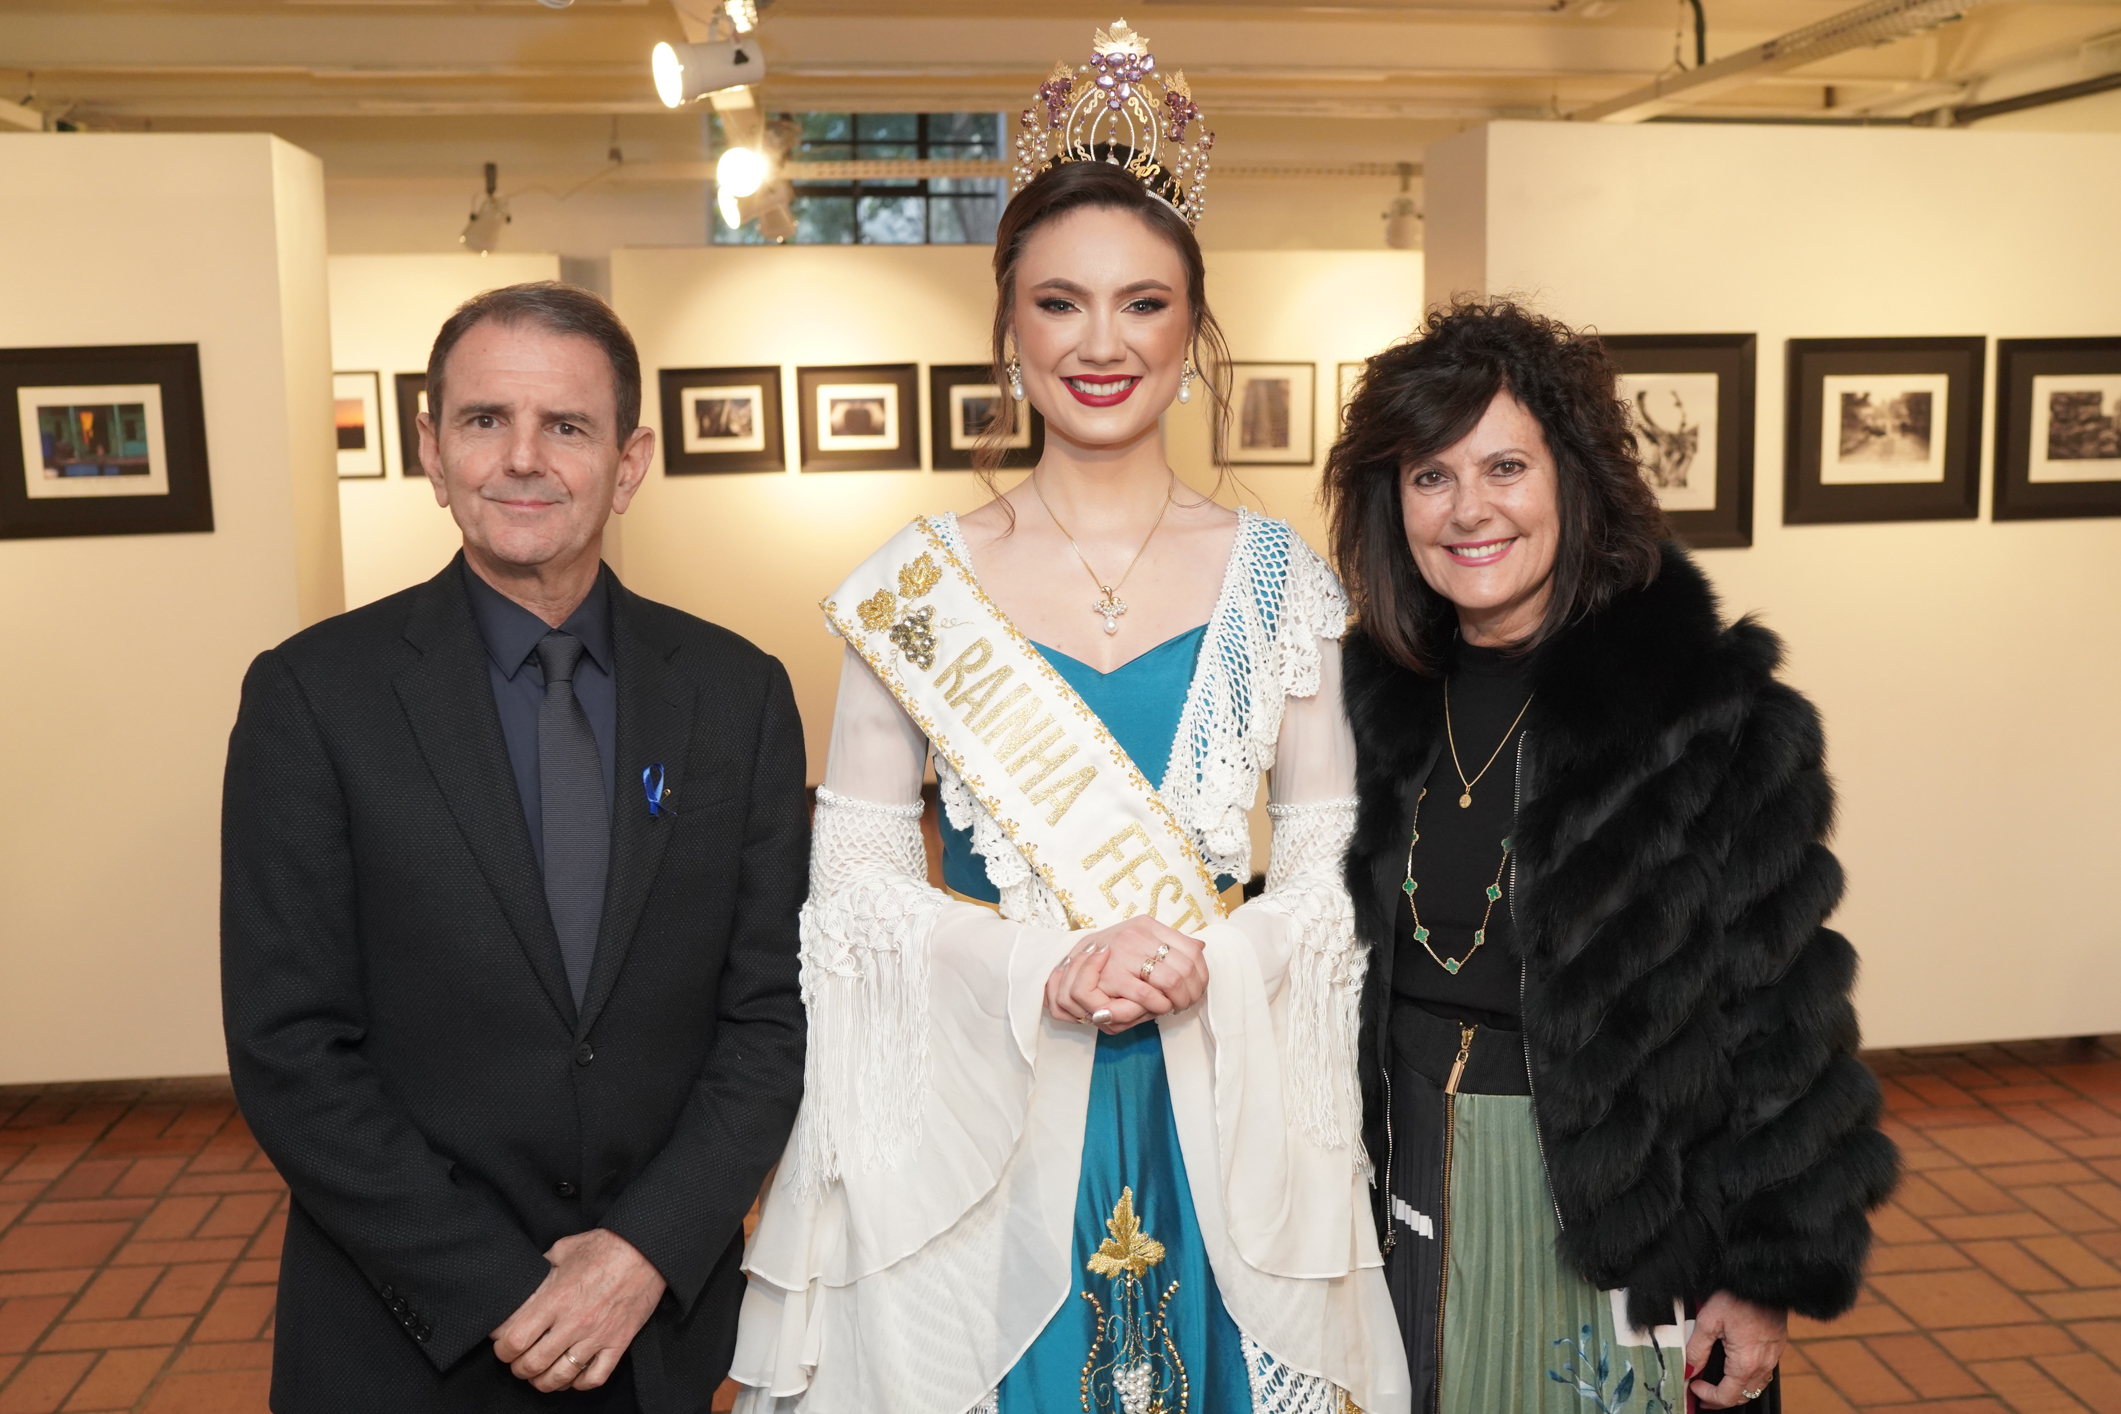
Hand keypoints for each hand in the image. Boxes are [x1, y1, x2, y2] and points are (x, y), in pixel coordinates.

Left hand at [491, 1228, 666, 1391]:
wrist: (648, 1251)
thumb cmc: (606, 1247)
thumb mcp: (564, 1249)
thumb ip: (540, 1269)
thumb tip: (522, 1283)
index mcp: (557, 1298)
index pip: (515, 1340)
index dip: (501, 1348)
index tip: (502, 1344)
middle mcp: (574, 1322)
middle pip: (532, 1364)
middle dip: (518, 1367)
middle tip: (518, 1361)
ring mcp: (597, 1336)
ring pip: (560, 1377)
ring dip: (543, 1381)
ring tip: (539, 1374)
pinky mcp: (618, 1343)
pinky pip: (594, 1378)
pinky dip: (578, 1383)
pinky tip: (571, 1376)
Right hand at [1045, 917, 1205, 1034]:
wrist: (1068, 957)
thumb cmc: (1108, 951)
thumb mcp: (1137, 937)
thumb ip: (1167, 941)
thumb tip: (1202, 946)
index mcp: (1146, 924)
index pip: (1191, 948)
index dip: (1202, 973)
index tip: (1199, 986)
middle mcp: (1137, 934)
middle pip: (1187, 967)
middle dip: (1193, 991)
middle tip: (1189, 1002)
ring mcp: (1124, 953)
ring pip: (1173, 981)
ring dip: (1179, 1000)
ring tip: (1176, 1007)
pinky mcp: (1112, 975)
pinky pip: (1147, 995)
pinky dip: (1158, 1006)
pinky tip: (1158, 1009)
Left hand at [1685, 1290, 1785, 1407]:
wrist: (1764, 1280)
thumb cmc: (1738, 1296)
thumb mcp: (1708, 1320)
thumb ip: (1697, 1349)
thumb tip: (1689, 1368)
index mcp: (1745, 1363)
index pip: (1727, 1396)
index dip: (1708, 1396)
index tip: (1694, 1386)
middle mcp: (1763, 1365)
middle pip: (1743, 1396)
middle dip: (1721, 1399)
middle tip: (1703, 1393)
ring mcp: (1773, 1357)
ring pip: (1755, 1386)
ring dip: (1736, 1390)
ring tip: (1718, 1385)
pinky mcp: (1777, 1347)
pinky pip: (1764, 1373)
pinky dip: (1748, 1378)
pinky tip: (1736, 1368)